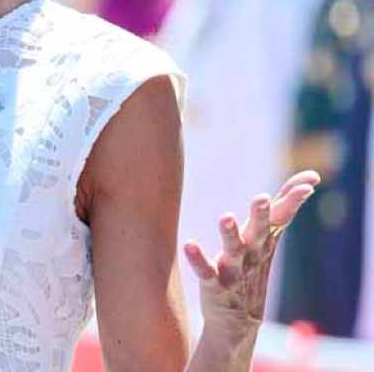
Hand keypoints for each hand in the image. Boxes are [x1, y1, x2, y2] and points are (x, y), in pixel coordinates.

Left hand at [183, 170, 320, 337]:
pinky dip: (198, 260)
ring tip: (225, 216)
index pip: (280, 218)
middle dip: (260, 216)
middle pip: (258, 233)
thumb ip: (282, 208)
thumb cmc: (252, 268)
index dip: (292, 202)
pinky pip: (206, 273)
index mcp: (264, 242)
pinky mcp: (215, 287)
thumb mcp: (268, 238)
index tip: (307, 185)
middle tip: (262, 198)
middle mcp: (252, 255)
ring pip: (233, 251)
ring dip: (230, 235)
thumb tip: (310, 178)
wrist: (238, 321)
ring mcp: (234, 272)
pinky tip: (189, 245)